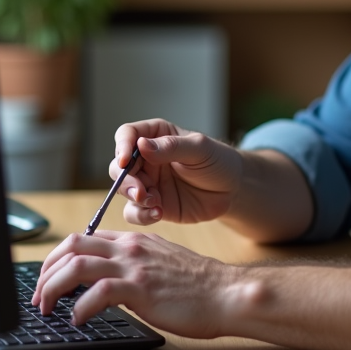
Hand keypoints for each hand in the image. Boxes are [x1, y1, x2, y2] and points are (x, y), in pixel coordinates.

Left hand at [33, 230, 235, 337]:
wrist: (224, 293)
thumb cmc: (197, 284)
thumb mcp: (159, 261)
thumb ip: (133, 262)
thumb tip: (105, 279)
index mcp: (132, 240)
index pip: (82, 238)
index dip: (57, 258)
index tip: (47, 280)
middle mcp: (129, 248)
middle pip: (71, 246)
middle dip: (46, 271)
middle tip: (38, 296)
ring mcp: (134, 266)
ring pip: (76, 266)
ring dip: (52, 288)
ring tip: (47, 308)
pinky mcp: (141, 288)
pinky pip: (98, 293)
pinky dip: (80, 308)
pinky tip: (78, 320)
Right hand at [112, 119, 243, 225]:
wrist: (232, 190)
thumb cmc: (217, 161)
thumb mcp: (199, 149)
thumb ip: (171, 147)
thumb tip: (141, 145)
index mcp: (155, 136)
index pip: (127, 135)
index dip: (121, 146)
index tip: (125, 160)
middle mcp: (146, 159)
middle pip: (118, 166)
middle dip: (125, 179)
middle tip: (140, 191)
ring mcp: (148, 183)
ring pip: (123, 190)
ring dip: (133, 198)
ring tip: (154, 203)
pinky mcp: (152, 205)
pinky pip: (134, 212)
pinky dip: (141, 215)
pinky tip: (158, 213)